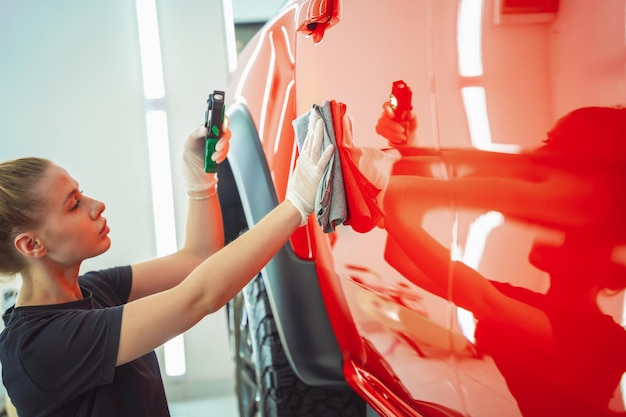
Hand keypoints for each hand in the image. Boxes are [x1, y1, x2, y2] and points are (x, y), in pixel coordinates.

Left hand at [182, 116, 231, 191]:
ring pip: (227, 144)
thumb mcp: (190, 139)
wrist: (192, 167)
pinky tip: (214, 159)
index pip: (219, 119)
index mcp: (208, 127)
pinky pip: (226, 153)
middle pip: (226, 132)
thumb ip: (197, 132)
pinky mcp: (221, 152)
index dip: (224, 121)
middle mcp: (215, 134)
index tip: (223, 128)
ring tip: (212, 156)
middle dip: (223, 140)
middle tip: (217, 146)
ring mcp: (219, 143)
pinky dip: (221, 157)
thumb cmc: (190, 149)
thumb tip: (204, 128)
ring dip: (221, 151)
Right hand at [286, 111, 334, 225]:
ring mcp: (311, 167)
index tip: (315, 117)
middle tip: (316, 113)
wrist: (297, 204)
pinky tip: (331, 147)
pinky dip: (327, 155)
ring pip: (315, 147)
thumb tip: (313, 151)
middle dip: (314, 126)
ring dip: (319, 135)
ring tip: (322, 122)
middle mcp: (307, 161)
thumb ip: (308, 162)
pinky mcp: (316, 176)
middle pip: (311, 140)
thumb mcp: (303, 172)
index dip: (312, 129)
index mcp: (304, 159)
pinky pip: (323, 164)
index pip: (309, 140)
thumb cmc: (302, 191)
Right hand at [375, 101, 416, 146]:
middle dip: (393, 126)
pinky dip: (392, 137)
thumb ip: (412, 115)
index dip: (387, 109)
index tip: (392, 115)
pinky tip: (398, 139)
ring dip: (394, 134)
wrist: (408, 136)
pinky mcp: (380, 130)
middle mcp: (386, 114)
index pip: (386, 105)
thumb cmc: (410, 125)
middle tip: (402, 130)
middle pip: (384, 119)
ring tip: (403, 137)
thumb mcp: (414, 120)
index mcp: (394, 108)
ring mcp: (382, 122)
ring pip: (383, 128)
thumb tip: (409, 112)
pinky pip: (383, 133)